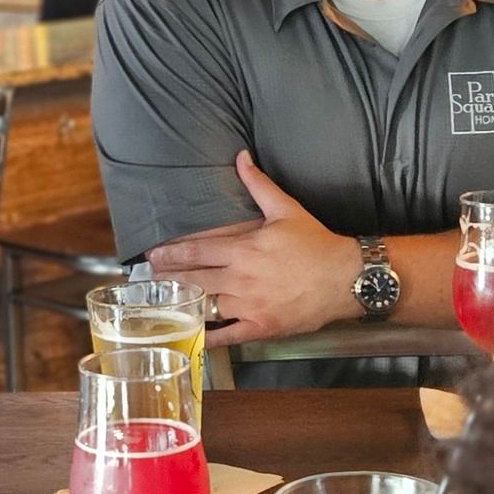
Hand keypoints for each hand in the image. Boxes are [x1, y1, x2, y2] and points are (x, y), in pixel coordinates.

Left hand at [150, 152, 357, 342]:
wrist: (345, 279)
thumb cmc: (316, 244)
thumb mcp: (286, 209)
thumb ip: (258, 184)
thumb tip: (241, 157)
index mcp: (244, 249)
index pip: (196, 251)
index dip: (171, 254)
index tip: (152, 255)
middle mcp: (241, 278)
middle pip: (194, 279)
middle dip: (168, 279)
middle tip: (148, 280)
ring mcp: (250, 305)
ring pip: (206, 306)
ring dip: (183, 304)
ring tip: (162, 304)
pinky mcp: (261, 326)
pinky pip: (227, 335)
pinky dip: (208, 337)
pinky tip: (191, 335)